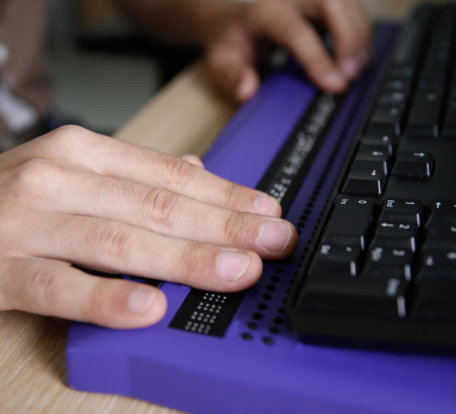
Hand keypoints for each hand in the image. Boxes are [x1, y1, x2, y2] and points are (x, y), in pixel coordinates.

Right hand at [0, 126, 296, 327]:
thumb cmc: (17, 195)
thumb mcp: (77, 170)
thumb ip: (136, 174)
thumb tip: (195, 171)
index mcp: (86, 154)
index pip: (172, 176)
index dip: (226, 196)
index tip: (267, 214)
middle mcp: (62, 179)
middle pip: (159, 206)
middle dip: (224, 227)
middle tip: (273, 242)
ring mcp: (30, 223)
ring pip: (121, 242)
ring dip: (186, 258)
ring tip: (237, 271)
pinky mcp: (1, 268)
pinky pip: (60, 286)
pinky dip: (107, 298)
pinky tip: (152, 308)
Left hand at [205, 0, 371, 100]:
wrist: (234, 22)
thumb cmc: (231, 44)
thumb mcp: (220, 64)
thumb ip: (232, 77)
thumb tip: (248, 90)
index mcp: (264, 12)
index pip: (296, 32)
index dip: (318, 59)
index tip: (335, 86)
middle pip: (331, 2)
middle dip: (349, 37)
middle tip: (352, 74)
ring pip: (347, 2)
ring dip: (360, 35)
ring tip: (358, 70)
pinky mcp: (323, 3)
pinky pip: (351, 10)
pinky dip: (360, 33)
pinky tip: (357, 58)